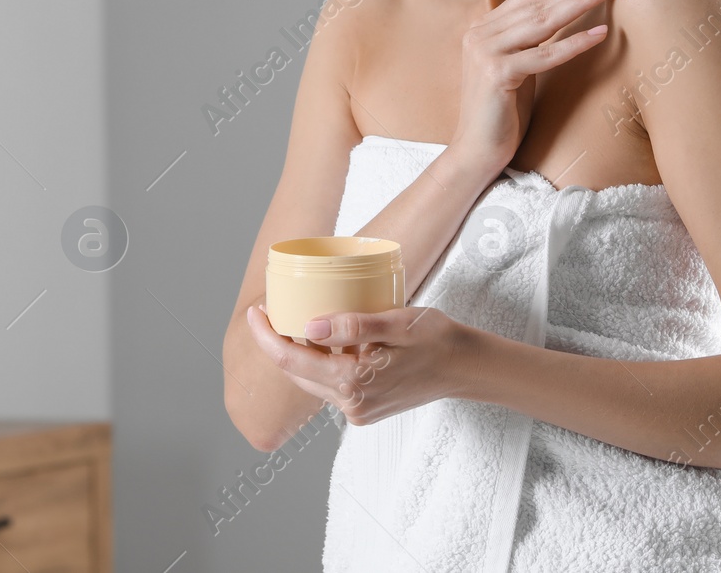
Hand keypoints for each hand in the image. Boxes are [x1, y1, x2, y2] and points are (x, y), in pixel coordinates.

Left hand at [245, 303, 469, 425]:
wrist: (465, 367)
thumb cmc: (436, 338)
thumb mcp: (397, 322)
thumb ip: (353, 326)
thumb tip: (309, 326)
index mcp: (355, 382)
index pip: (292, 362)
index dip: (266, 337)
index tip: (254, 312)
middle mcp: (352, 404)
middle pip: (297, 374)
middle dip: (278, 343)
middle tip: (271, 309)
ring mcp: (358, 411)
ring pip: (312, 381)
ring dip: (301, 353)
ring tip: (295, 320)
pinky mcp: (364, 410)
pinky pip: (330, 385)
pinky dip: (322, 363)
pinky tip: (325, 340)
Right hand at [450, 0, 617, 174]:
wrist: (474, 152)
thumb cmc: (502, 113)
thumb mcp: (517, 67)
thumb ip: (529, 40)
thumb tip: (562, 14)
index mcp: (485, 28)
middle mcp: (481, 33)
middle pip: (539, 2)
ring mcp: (485, 52)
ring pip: (542, 22)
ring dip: (580, 2)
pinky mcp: (495, 74)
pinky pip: (544, 56)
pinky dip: (574, 44)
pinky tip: (601, 32)